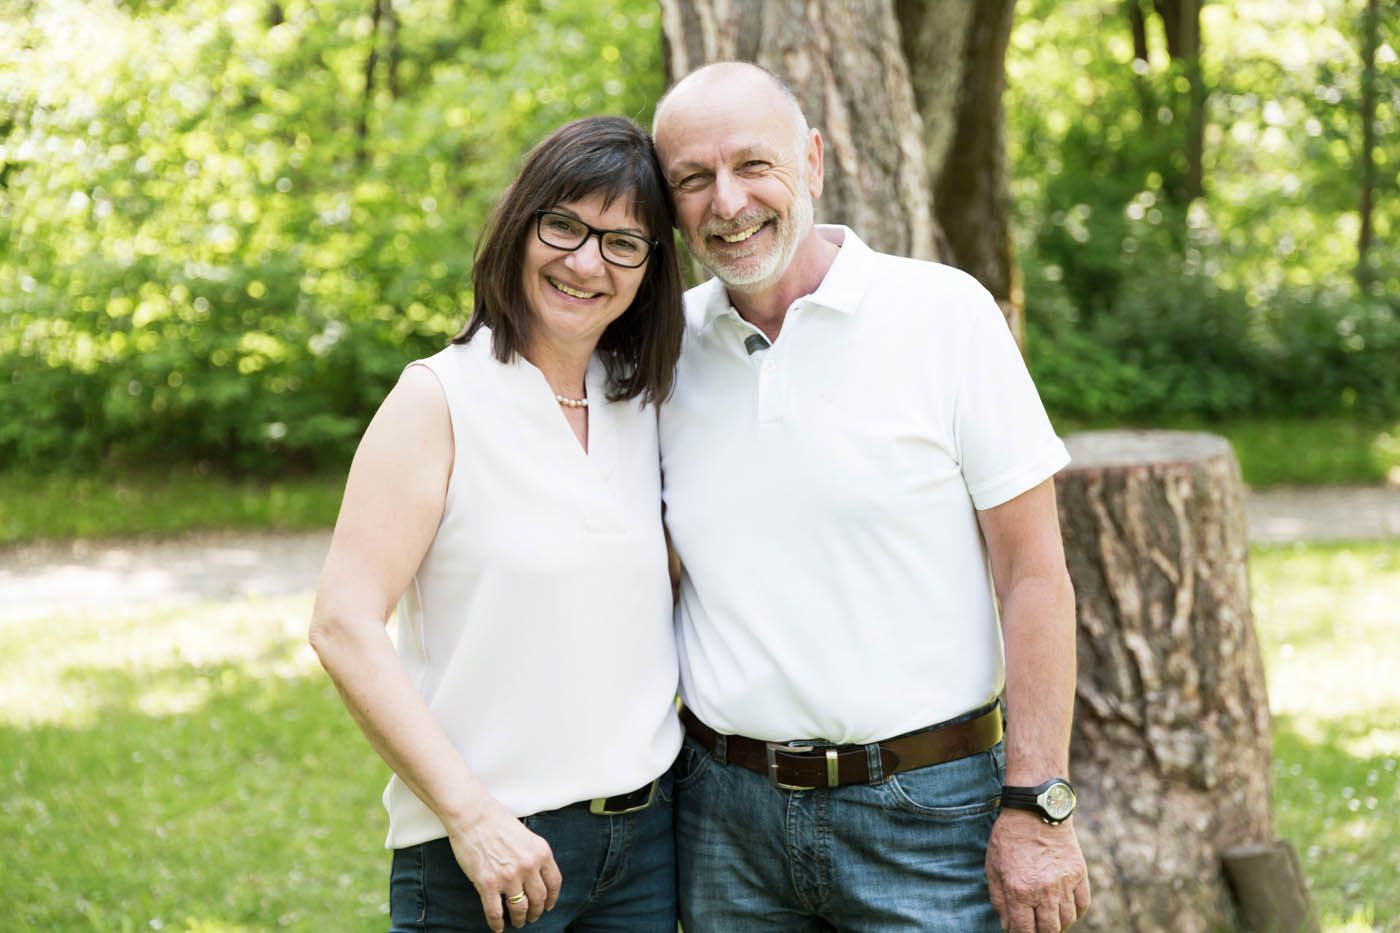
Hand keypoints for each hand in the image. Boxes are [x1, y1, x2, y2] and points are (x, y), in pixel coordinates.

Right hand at [447, 802, 562, 930]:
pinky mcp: (487, 884)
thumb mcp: (526, 835)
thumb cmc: (496, 821)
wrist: (473, 815)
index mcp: (541, 852)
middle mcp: (529, 867)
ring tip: (517, 922)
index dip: (552, 898)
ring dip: (520, 919)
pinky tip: (497, 928)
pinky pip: (495, 912)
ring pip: (520, 909)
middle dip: (536, 912)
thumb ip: (533, 855)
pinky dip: (497, 924)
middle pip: (539, 899)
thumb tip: (535, 877)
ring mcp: (508, 877)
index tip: (549, 905)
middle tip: (531, 917)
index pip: (554, 883)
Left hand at [985, 809, 1089, 931]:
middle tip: (1035, 928)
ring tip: (1049, 919)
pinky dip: (1075, 912)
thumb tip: (1008, 926)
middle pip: (1048, 930)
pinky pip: (1082, 905)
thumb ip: (999, 901)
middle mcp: (1044, 890)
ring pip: (1067, 920)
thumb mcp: (993, 868)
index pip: (1023, 931)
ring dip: (1058, 924)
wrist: (1035, 810)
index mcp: (1019, 890)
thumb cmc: (1009, 838)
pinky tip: (1064, 909)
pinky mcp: (1079, 873)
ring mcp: (1064, 882)